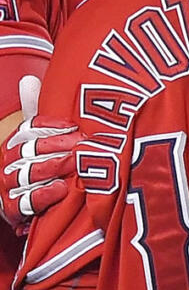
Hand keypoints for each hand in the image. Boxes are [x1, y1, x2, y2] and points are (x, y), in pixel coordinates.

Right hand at [2, 76, 80, 232]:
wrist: (44, 199)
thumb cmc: (49, 161)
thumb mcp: (48, 136)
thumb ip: (40, 110)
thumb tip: (27, 79)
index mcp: (17, 141)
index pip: (28, 128)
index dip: (49, 126)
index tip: (72, 126)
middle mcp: (7, 162)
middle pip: (27, 151)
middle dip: (55, 147)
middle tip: (80, 145)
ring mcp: (8, 186)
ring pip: (25, 175)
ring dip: (50, 168)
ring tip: (72, 164)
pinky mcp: (13, 209)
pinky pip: (24, 202)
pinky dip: (42, 196)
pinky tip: (60, 189)